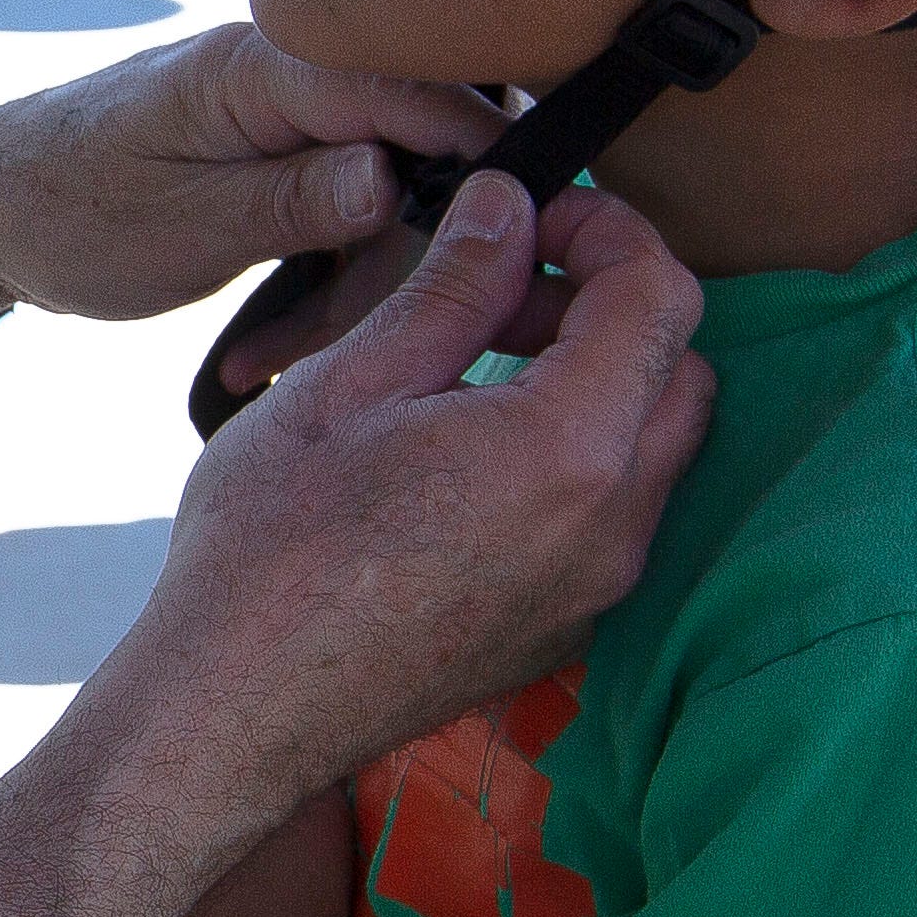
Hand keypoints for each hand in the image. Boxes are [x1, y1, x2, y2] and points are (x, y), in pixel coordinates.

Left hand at [0, 27, 505, 328]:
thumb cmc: (61, 208)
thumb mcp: (180, 222)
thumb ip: (295, 197)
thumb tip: (400, 179)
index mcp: (266, 66)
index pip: (416, 88)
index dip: (483, 161)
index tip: (523, 244)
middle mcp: (290, 77)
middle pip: (420, 153)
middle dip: (403, 259)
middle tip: (359, 347)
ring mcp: (288, 121)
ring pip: (387, 203)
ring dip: (345, 297)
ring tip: (264, 369)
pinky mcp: (280, 165)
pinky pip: (342, 221)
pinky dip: (315, 292)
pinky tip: (258, 357)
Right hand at [79, 169, 710, 817]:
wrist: (234, 710)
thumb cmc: (267, 548)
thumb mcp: (348, 385)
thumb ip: (452, 287)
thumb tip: (507, 206)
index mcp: (566, 450)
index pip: (661, 297)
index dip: (610, 230)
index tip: (538, 215)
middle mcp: (611, 527)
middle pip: (682, 372)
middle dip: (612, 307)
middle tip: (501, 294)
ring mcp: (595, 590)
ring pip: (654, 449)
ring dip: (597, 384)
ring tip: (472, 373)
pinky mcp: (565, 629)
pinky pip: (612, 517)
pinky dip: (574, 458)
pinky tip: (465, 455)